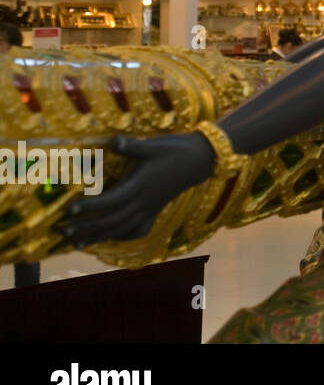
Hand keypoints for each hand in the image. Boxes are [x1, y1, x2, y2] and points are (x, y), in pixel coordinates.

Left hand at [59, 133, 215, 247]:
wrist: (199, 160)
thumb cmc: (174, 150)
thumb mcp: (152, 145)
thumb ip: (131, 146)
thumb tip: (112, 140)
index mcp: (140, 186)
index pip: (111, 201)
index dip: (90, 207)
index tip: (69, 209)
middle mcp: (143, 202)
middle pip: (111, 220)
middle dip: (86, 227)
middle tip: (63, 231)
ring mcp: (149, 209)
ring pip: (121, 229)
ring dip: (98, 237)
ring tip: (76, 243)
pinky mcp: (155, 210)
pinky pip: (136, 230)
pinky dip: (121, 237)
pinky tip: (109, 239)